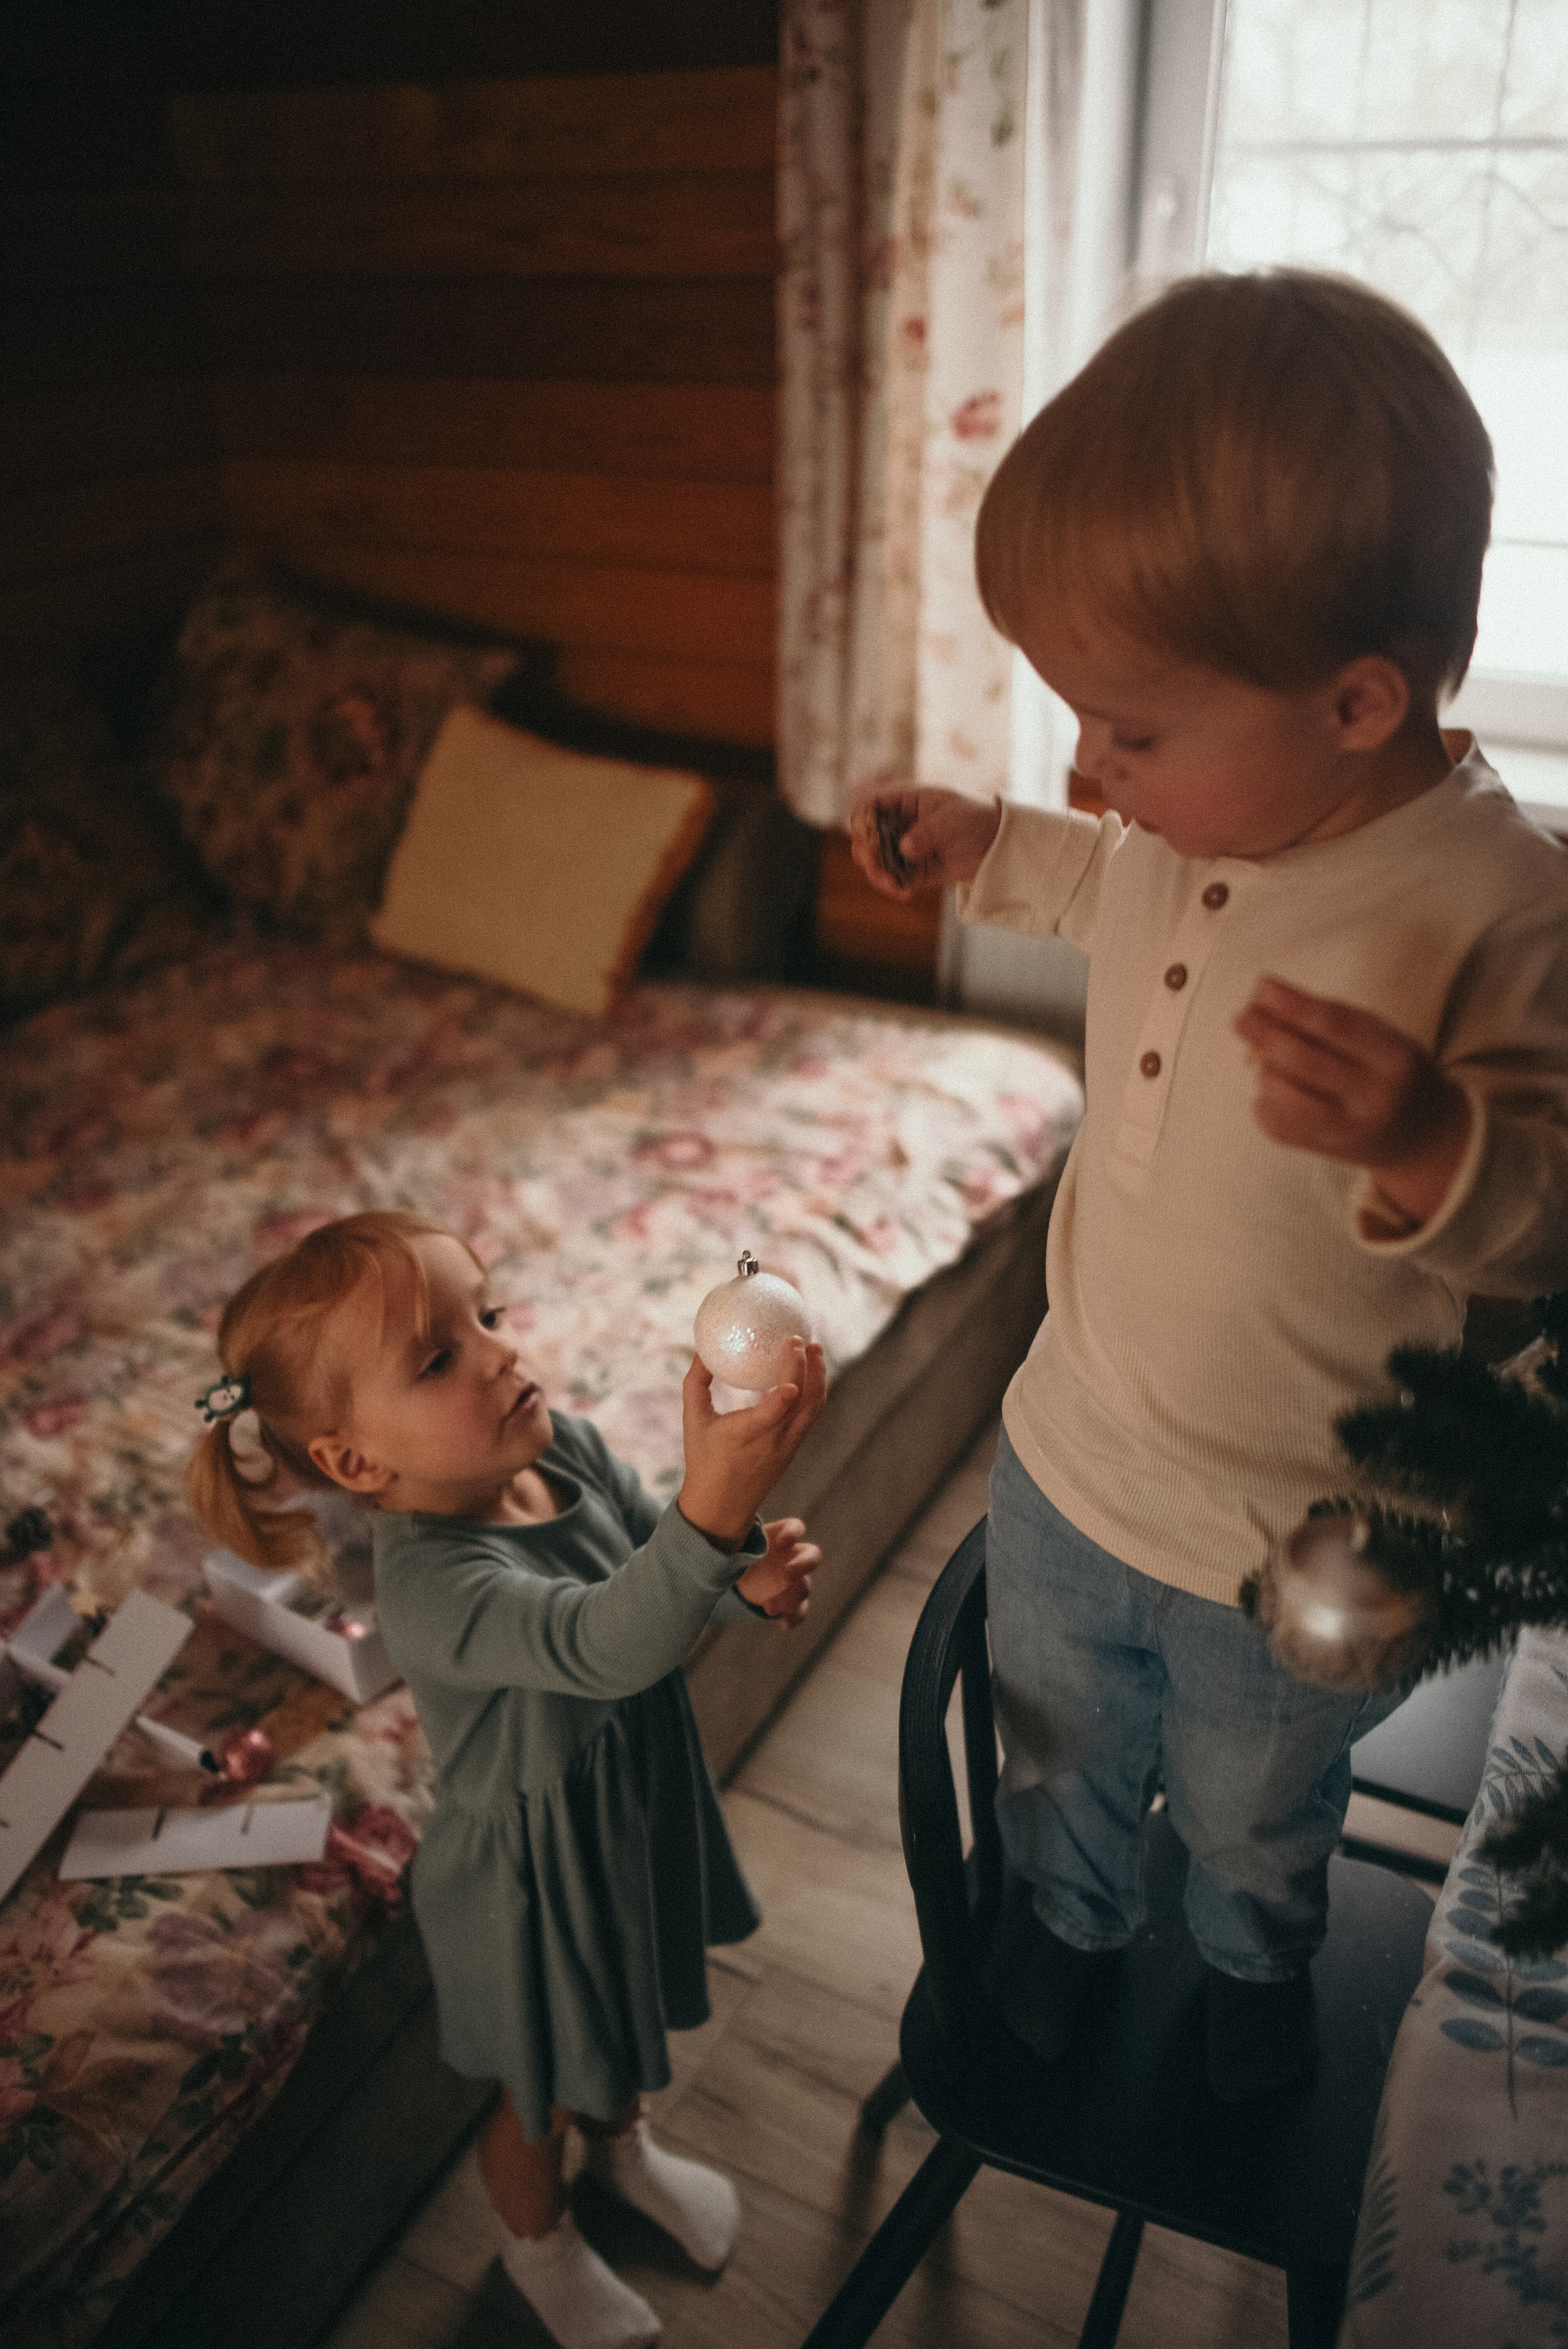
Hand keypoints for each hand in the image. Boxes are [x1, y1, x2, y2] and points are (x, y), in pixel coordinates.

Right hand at [676, 1341, 827, 1550]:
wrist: (722, 1506)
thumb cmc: (703, 1460)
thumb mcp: (693, 1420)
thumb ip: (696, 1383)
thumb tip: (702, 1351)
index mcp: (746, 1435)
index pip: (775, 1412)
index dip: (788, 1388)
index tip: (793, 1355)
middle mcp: (774, 1442)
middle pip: (803, 1403)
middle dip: (810, 1369)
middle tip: (806, 1341)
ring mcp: (788, 1447)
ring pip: (814, 1410)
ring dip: (819, 1378)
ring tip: (816, 1351)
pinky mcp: (794, 1450)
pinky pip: (811, 1417)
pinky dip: (816, 1393)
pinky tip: (811, 1374)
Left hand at [737, 1516, 819, 1628]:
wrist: (733, 1575)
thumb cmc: (735, 1552)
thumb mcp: (734, 1542)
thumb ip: (738, 1538)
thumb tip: (727, 1531)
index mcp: (779, 1536)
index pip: (795, 1527)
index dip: (793, 1532)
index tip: (781, 1541)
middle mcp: (791, 1556)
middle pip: (812, 1556)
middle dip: (803, 1565)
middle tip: (787, 1574)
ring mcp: (794, 1580)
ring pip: (804, 1588)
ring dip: (791, 1598)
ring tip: (769, 1607)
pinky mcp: (789, 1601)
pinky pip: (800, 1610)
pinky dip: (795, 1617)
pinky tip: (785, 1623)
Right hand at [848, 788, 1001, 899]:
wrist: (997, 843)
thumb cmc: (974, 819)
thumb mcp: (951, 819)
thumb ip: (927, 832)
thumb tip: (904, 849)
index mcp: (904, 802)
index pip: (870, 806)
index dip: (860, 820)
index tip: (865, 836)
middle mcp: (899, 825)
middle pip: (865, 837)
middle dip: (865, 853)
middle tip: (875, 866)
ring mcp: (904, 849)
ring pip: (875, 862)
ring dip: (877, 874)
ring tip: (893, 884)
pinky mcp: (913, 871)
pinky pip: (893, 880)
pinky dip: (893, 887)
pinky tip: (905, 892)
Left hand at [1234, 977, 1471, 1226]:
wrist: (1421, 1136)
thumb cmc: (1391, 1071)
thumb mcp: (1379, 1036)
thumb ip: (1331, 1017)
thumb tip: (1270, 997)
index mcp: (1394, 1058)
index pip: (1334, 1026)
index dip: (1293, 1006)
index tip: (1264, 990)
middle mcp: (1373, 1098)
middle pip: (1304, 1062)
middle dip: (1266, 1036)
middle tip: (1243, 1019)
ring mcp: (1348, 1130)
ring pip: (1284, 1096)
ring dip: (1265, 1070)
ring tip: (1266, 1058)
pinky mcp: (1321, 1150)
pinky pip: (1276, 1122)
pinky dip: (1265, 1098)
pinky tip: (1276, 1088)